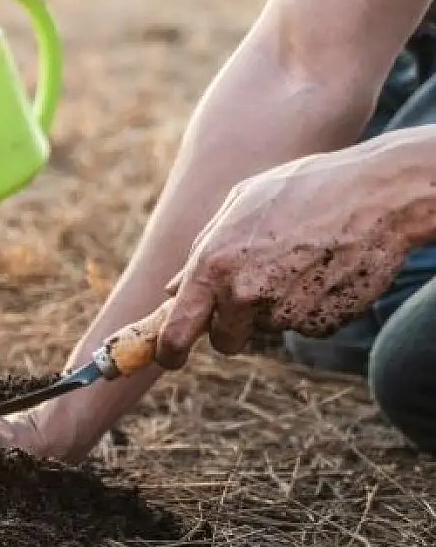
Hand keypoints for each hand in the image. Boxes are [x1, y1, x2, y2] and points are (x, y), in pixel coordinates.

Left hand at [156, 142, 429, 369]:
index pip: (177, 332)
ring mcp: (285, 312)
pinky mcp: (322, 322)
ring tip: (301, 260)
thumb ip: (201, 250)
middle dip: (233, 326)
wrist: (377, 193)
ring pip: (268, 328)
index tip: (170, 359)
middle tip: (255, 288)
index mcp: (213, 264)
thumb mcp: (240, 204)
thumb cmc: (303, 188)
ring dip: (278, 306)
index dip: (169, 352)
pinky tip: (325, 270)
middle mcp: (243, 294)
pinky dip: (312, 307)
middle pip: (225, 341)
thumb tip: (171, 290)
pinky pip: (305, 326)